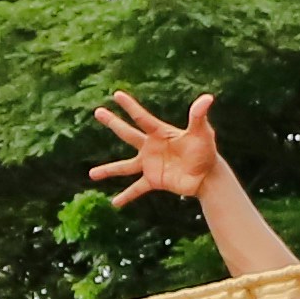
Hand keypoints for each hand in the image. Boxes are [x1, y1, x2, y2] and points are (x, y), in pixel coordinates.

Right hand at [86, 89, 224, 209]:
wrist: (207, 175)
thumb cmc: (205, 151)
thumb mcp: (202, 133)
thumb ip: (199, 116)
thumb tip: (208, 98)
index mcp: (160, 133)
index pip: (141, 117)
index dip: (130, 106)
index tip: (117, 95)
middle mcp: (151, 147)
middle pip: (127, 134)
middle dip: (113, 123)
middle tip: (97, 112)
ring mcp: (150, 164)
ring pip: (125, 167)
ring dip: (109, 170)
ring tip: (91, 174)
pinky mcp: (154, 181)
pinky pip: (137, 189)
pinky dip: (127, 196)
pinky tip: (115, 203)